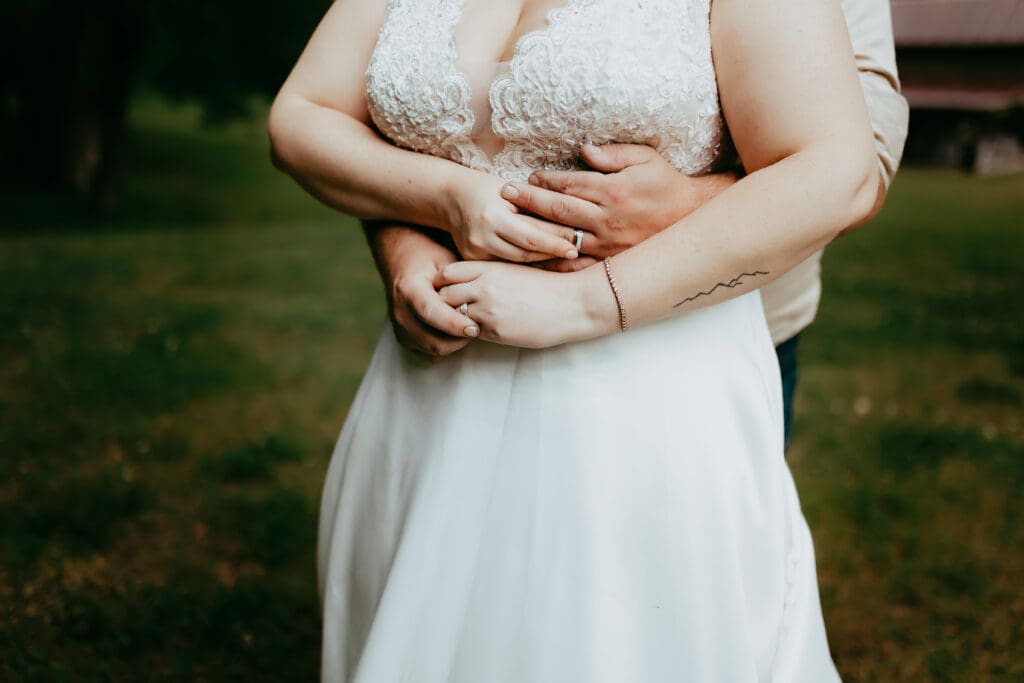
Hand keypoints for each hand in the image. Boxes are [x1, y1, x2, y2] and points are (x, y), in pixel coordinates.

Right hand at [372, 225, 479, 360]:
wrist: (401, 256)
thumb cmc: (428, 254)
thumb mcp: (446, 259)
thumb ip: (461, 280)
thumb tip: (486, 296)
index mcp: (410, 290)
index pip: (432, 314)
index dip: (454, 325)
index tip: (475, 328)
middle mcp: (400, 312)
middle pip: (433, 340)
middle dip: (459, 339)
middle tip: (478, 327)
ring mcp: (399, 327)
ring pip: (433, 351)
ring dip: (454, 344)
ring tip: (467, 328)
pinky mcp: (403, 336)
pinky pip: (427, 353)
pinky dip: (444, 347)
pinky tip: (455, 333)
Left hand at [434, 260, 615, 348]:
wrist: (574, 302)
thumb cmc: (548, 286)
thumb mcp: (515, 271)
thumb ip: (490, 275)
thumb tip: (469, 284)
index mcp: (489, 268)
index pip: (447, 273)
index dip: (444, 283)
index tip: (450, 291)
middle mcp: (484, 286)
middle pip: (443, 294)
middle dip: (444, 303)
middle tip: (451, 311)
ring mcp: (488, 309)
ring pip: (453, 316)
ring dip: (456, 321)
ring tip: (465, 324)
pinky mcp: (496, 331)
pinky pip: (470, 333)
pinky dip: (471, 334)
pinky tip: (482, 332)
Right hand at [445, 170, 580, 262]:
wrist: (451, 197)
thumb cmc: (488, 189)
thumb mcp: (513, 192)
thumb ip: (536, 208)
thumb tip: (571, 223)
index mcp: (492, 216)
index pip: (532, 237)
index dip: (556, 244)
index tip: (577, 248)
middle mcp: (481, 237)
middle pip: (525, 253)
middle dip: (552, 254)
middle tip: (576, 255)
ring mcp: (474, 251)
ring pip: (516, 262)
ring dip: (540, 261)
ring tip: (562, 259)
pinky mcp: (472, 259)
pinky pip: (503, 264)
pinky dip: (523, 263)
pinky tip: (540, 262)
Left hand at [499, 143, 736, 263]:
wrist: (693, 218)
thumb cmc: (667, 184)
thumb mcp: (644, 158)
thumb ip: (611, 154)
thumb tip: (582, 149)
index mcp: (613, 191)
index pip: (569, 184)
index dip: (544, 181)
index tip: (526, 178)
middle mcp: (607, 219)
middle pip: (558, 210)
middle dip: (529, 202)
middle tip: (505, 195)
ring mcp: (607, 243)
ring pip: (563, 238)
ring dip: (535, 231)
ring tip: (512, 226)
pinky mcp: (611, 260)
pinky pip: (578, 264)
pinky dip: (556, 263)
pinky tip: (537, 261)